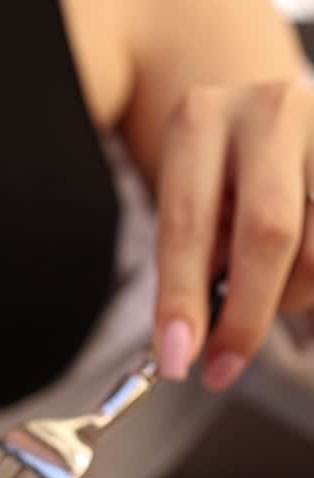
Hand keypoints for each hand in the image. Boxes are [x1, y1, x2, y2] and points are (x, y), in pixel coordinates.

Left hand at [154, 80, 313, 388]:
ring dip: (289, 296)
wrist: (264, 119)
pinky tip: (295, 278)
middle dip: (245, 314)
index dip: (182, 299)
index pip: (188, 224)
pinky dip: (312, 286)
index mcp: (201, 122)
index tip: (177, 359)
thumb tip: (187, 346)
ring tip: (268, 291)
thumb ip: (189, 268)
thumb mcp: (189, 209)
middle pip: (267, 233)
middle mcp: (268, 112)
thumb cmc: (221, 180)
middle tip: (223, 365)